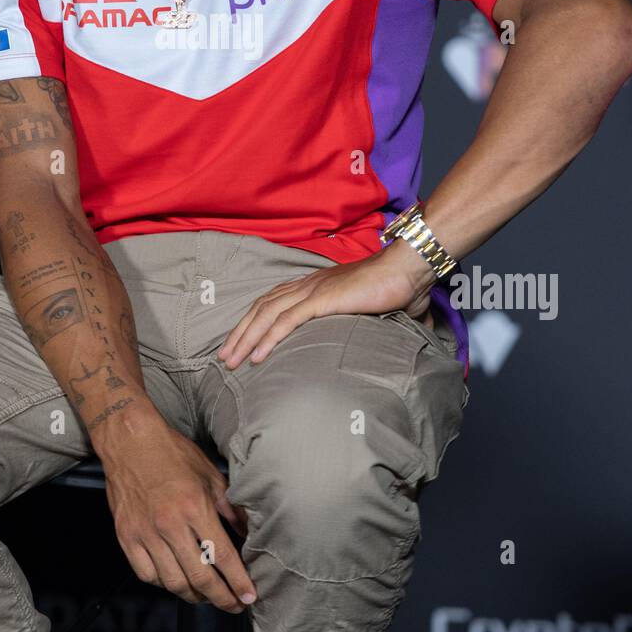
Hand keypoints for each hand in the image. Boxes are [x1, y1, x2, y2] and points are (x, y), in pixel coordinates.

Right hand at [99, 410, 256, 610]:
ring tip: (207, 596)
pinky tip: (176, 581)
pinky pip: (147, 575)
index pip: (222, 556)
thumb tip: (248, 533)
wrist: (130, 441)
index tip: (249, 595)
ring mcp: (145, 533)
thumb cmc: (172, 453)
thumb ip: (230, 508)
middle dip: (221, 598)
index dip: (238, 581)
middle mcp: (170, 524)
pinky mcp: (127, 537)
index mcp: (194, 507)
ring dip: (194, 596)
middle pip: (199, 577)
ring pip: (173, 582)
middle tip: (233, 604)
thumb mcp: (209, 474)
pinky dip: (164, 584)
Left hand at [217, 242, 435, 369]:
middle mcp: (306, 285)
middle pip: (261, 309)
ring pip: (267, 316)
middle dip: (239, 334)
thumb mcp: (373, 309)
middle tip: (224, 359)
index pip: (272, 302)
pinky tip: (257, 356)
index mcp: (314, 285)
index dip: (252, 322)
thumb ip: (370, 324)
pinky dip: (268, 339)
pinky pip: (287, 321)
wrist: (406, 269)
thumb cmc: (396, 287)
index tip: (240, 343)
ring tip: (231, 362)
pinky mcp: (321, 300)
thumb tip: (387, 340)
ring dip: (246, 339)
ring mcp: (312, 291)